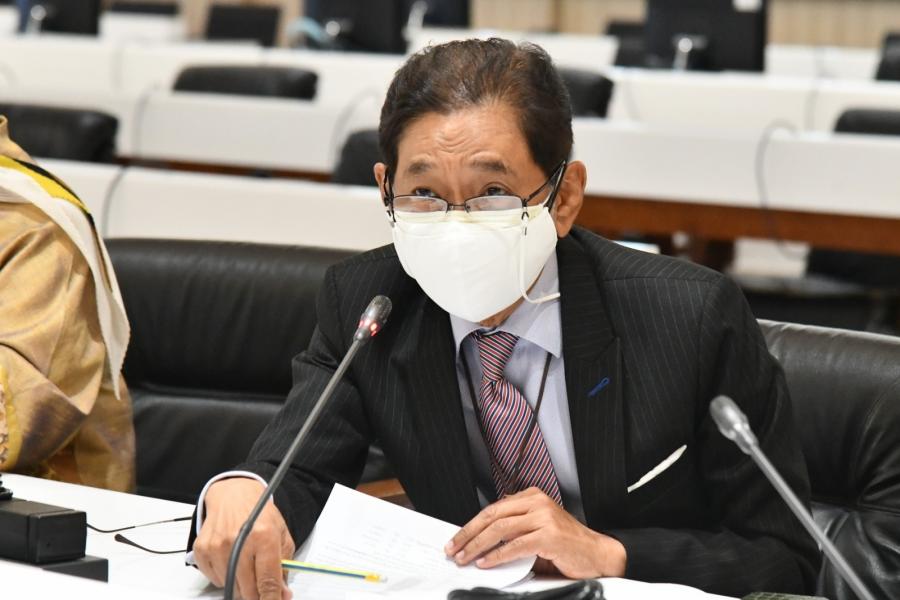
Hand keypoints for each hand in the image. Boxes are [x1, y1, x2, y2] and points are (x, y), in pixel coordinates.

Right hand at [193, 478, 294, 599]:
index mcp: (264, 536)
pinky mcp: (202, 549)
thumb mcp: (281, 535)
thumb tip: (282, 593)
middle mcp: (239, 541)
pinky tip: (230, 560)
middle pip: (247, 590)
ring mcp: (217, 546)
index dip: (272, 599)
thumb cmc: (259, 514)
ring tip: (246, 564)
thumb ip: (284, 566)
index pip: (268, 580)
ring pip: (230, 587)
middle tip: (261, 589)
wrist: (234, 495)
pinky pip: (214, 579)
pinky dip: (224, 576)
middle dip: (257, 594)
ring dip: (240, 584)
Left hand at [444, 487, 625, 578]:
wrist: (598, 553)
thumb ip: (514, 530)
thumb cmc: (567, 545)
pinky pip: (515, 545)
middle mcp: (537, 502)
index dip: (471, 525)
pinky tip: (486, 562)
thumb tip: (483, 540)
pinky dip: (497, 555)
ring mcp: (543, 517)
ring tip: (465, 557)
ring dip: (478, 545)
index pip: (493, 508)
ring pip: (500, 529)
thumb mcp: (536, 530)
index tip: (457, 539)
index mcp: (532, 497)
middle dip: (468, 534)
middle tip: (454, 549)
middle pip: (492, 515)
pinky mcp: (548, 535)